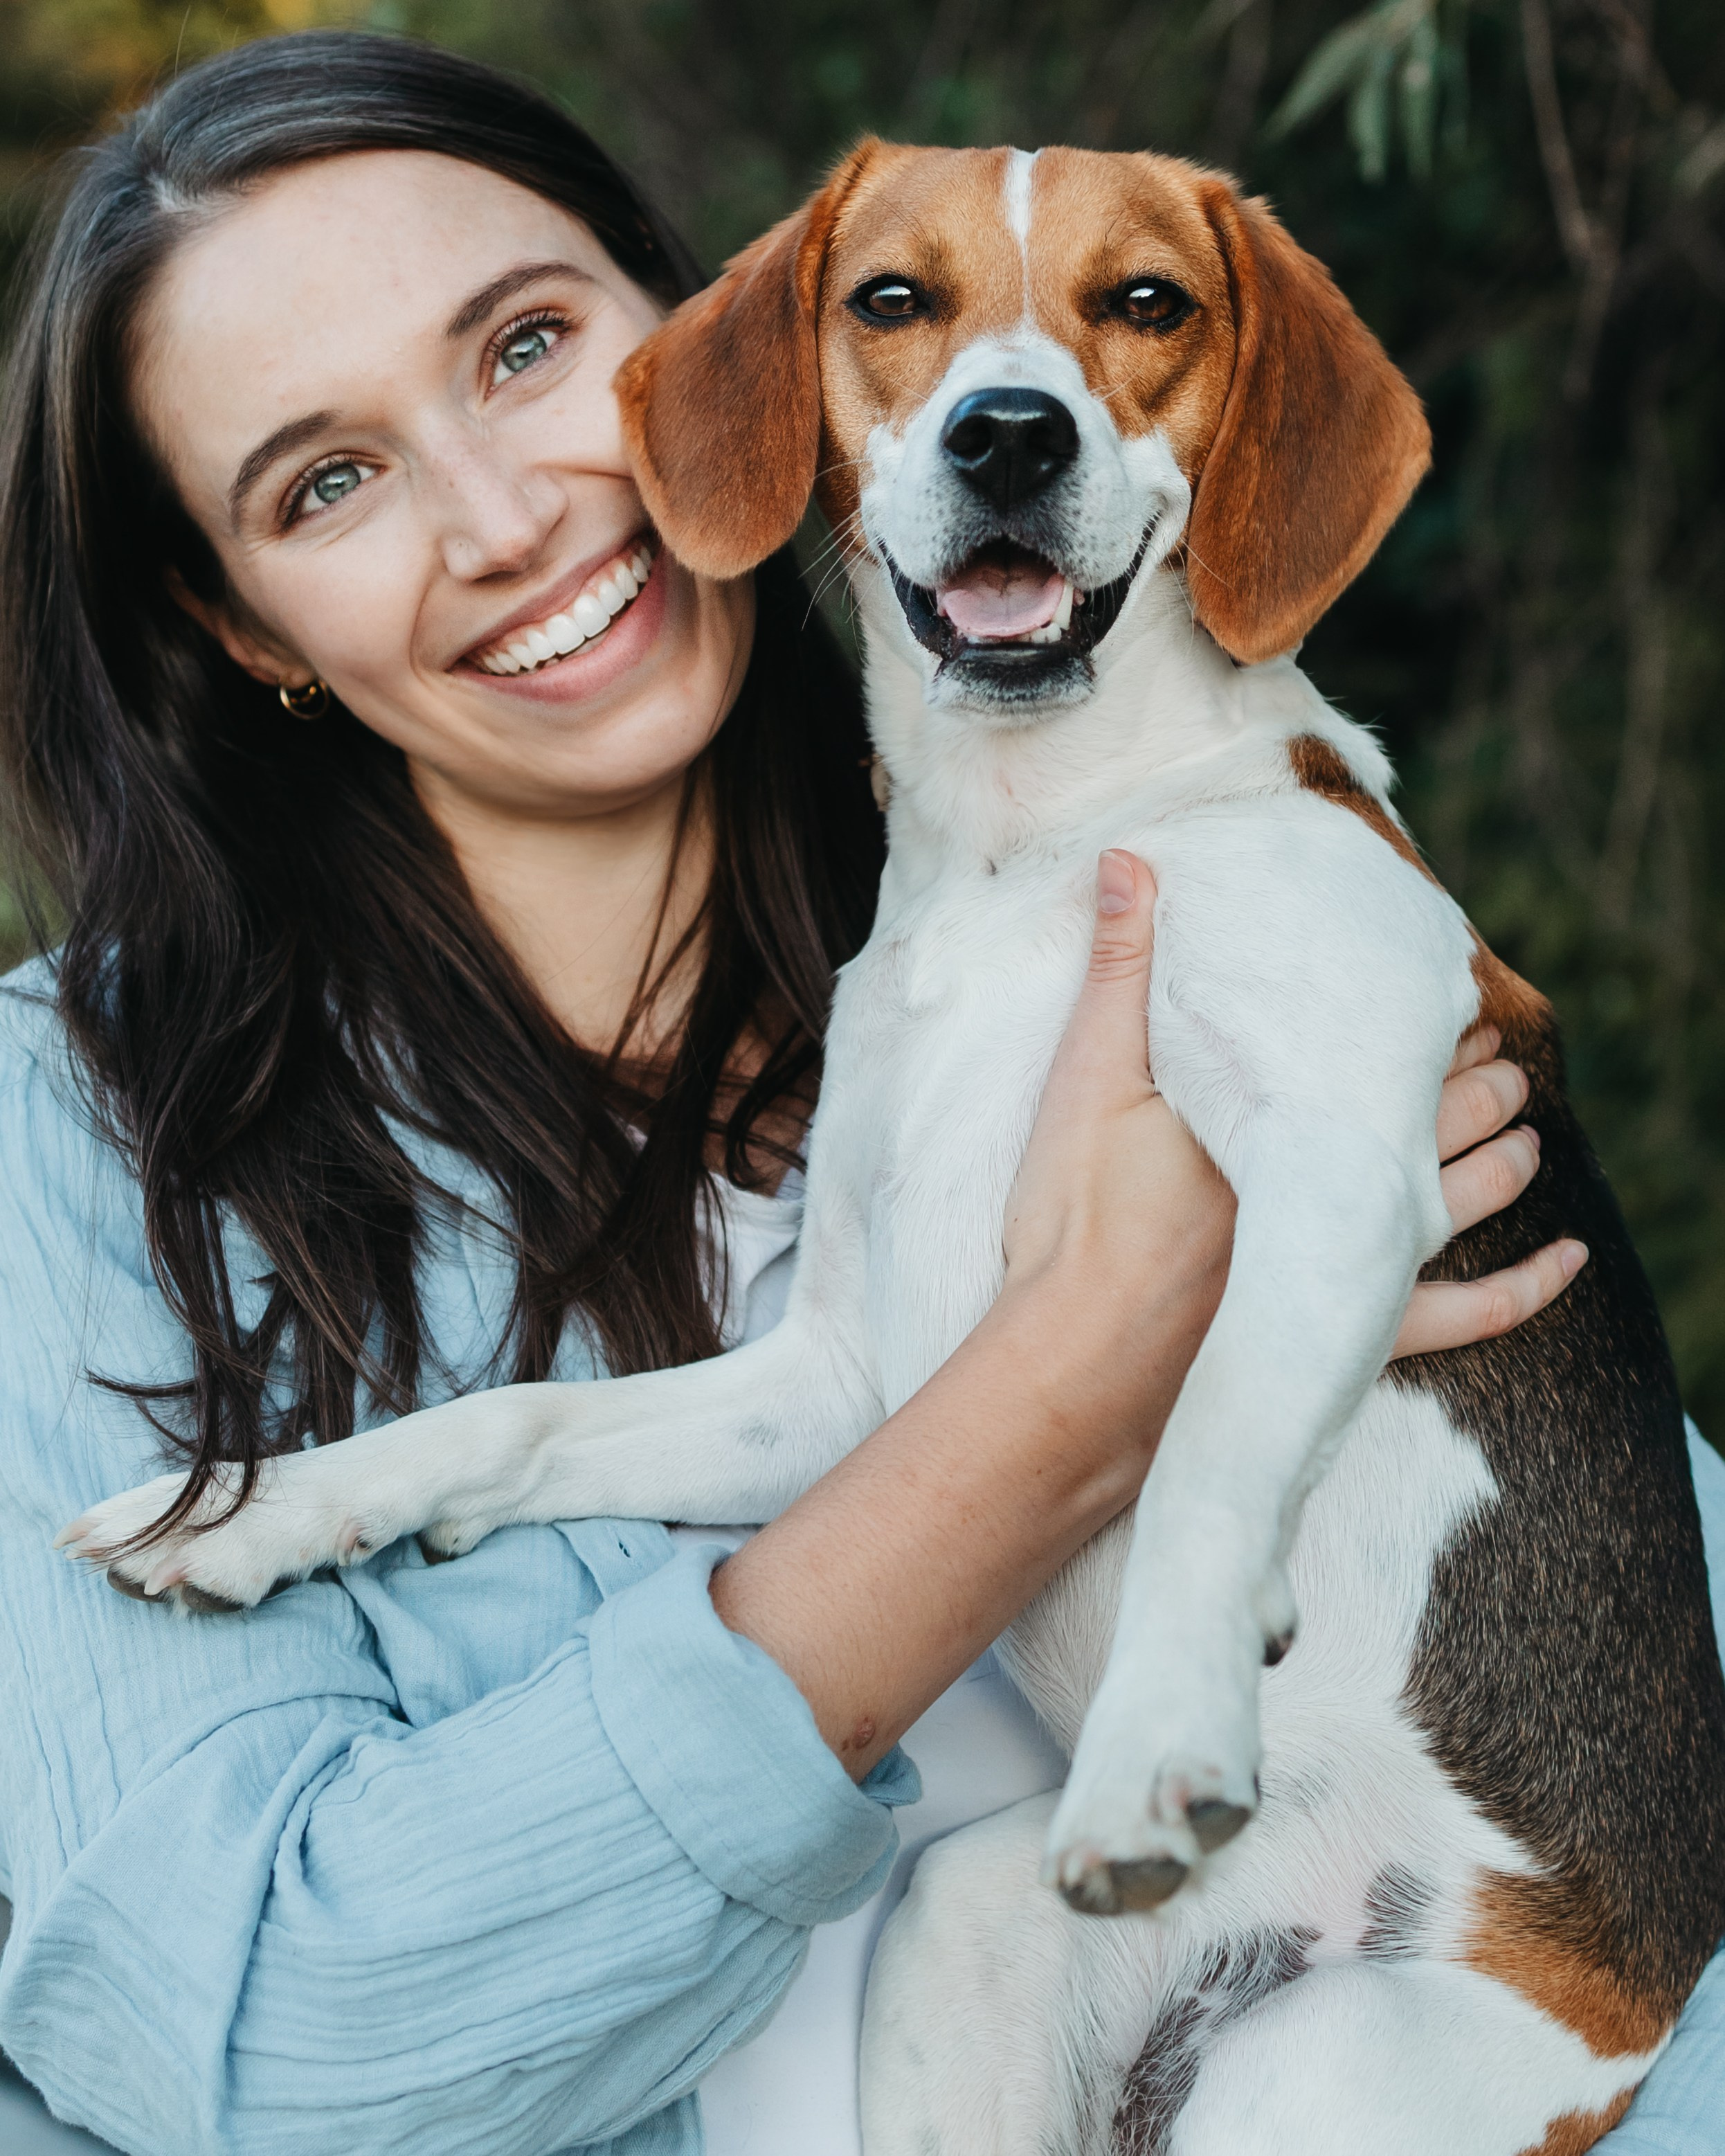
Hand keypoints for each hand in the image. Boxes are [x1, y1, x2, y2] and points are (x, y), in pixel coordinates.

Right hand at [1006, 849, 1581, 1373]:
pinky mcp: (1351, 1335)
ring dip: (1505, 1157)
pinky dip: (1527, 1290)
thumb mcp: (1084, 1081)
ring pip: (1466, 1196)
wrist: (1073, 1366)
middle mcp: (1339, 1181)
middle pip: (1437, 1115)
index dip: (1422, 1023)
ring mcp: (1353, 1262)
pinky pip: (1469, 1316)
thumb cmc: (1074, 1223)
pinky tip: (1571, 1266)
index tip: (1448, 993)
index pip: (1381, 1052)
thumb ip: (1119, 970)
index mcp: (1287, 1114)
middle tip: (1495, 1054)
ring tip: (1526, 1132)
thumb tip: (1130, 858)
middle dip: (1475, 1079)